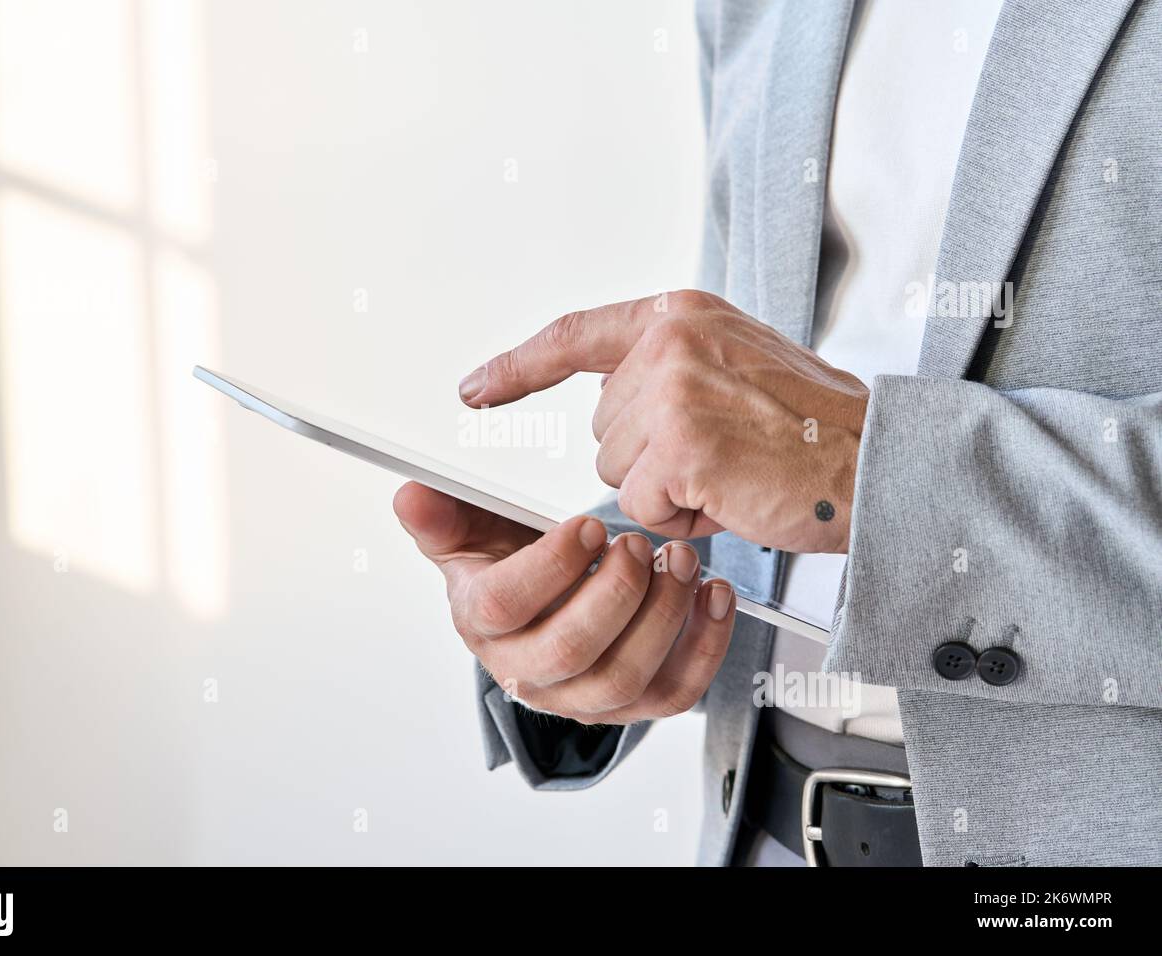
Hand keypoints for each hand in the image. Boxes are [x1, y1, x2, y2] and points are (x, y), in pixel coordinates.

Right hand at [393, 481, 735, 724]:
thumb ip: (443, 514)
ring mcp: (582, 697)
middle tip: (639, 544)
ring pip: (626, 676)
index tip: (586, 526)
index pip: (504, 609)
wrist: (545, 605)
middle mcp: (529, 671)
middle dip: (616, 593)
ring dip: (663, 615)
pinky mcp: (633, 704)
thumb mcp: (471, 532)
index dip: (548, 568)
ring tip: (680, 561)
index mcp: (484, 625)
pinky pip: (675, 692)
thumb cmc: (512, 567)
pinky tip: (713, 596)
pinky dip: (705, 645)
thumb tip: (410, 494)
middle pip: (572, 651)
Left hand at [457, 291, 868, 552]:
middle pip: (603, 429)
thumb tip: (617, 407)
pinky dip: (682, 516)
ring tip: (734, 473)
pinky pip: (643, 504)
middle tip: (725, 454)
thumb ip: (674, 370)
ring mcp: (674, 389)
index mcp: (682, 316)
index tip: (476, 387)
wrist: (879, 461)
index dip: (519, 366)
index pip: (576, 335)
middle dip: (652, 459)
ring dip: (668, 490)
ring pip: (618, 472)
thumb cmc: (819, 428)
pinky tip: (732, 495)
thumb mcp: (739, 365)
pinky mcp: (681, 443)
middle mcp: (672, 342)